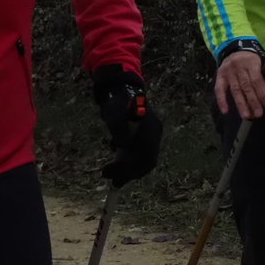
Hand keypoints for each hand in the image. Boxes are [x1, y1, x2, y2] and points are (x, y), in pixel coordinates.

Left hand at [93, 65, 163, 184]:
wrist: (120, 84)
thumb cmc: (116, 100)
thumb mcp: (113, 116)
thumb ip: (118, 132)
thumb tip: (121, 147)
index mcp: (150, 130)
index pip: (146, 159)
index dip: (131, 172)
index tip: (115, 179)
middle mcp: (154, 132)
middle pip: (146, 160)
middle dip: (129, 171)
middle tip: (112, 180)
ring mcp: (151, 130)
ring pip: (142, 155)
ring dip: (127, 164)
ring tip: (110, 169)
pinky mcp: (145, 128)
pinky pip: (140, 147)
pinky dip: (128, 154)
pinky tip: (115, 150)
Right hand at [214, 49, 264, 119]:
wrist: (233, 49)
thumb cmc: (251, 59)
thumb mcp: (263, 61)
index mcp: (251, 63)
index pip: (257, 80)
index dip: (263, 93)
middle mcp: (238, 67)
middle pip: (246, 87)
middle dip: (253, 101)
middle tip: (258, 114)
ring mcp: (228, 72)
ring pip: (235, 90)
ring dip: (240, 104)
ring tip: (246, 116)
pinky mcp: (219, 76)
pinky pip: (219, 89)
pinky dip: (221, 100)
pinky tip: (225, 111)